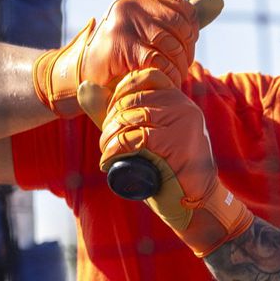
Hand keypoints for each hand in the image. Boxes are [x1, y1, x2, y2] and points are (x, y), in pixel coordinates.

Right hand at [32, 0, 217, 118]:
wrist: (81, 76)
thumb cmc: (119, 56)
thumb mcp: (148, 32)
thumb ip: (179, 19)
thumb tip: (217, 1)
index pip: (182, 6)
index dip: (191, 29)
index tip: (186, 46)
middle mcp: (129, 4)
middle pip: (180, 26)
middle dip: (186, 50)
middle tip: (180, 66)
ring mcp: (123, 23)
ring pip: (171, 45)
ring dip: (177, 67)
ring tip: (172, 77)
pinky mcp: (120, 46)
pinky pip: (157, 61)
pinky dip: (165, 75)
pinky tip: (163, 82)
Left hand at [80, 68, 252, 256]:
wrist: (195, 202)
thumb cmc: (166, 170)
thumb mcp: (144, 135)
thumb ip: (116, 112)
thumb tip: (84, 87)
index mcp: (179, 99)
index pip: (145, 77)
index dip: (120, 93)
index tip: (110, 118)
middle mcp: (184, 106)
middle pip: (134, 99)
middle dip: (110, 120)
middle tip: (104, 141)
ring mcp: (184, 123)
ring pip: (133, 118)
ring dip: (110, 136)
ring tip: (105, 151)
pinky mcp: (178, 143)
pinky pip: (137, 138)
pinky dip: (116, 150)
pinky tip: (109, 160)